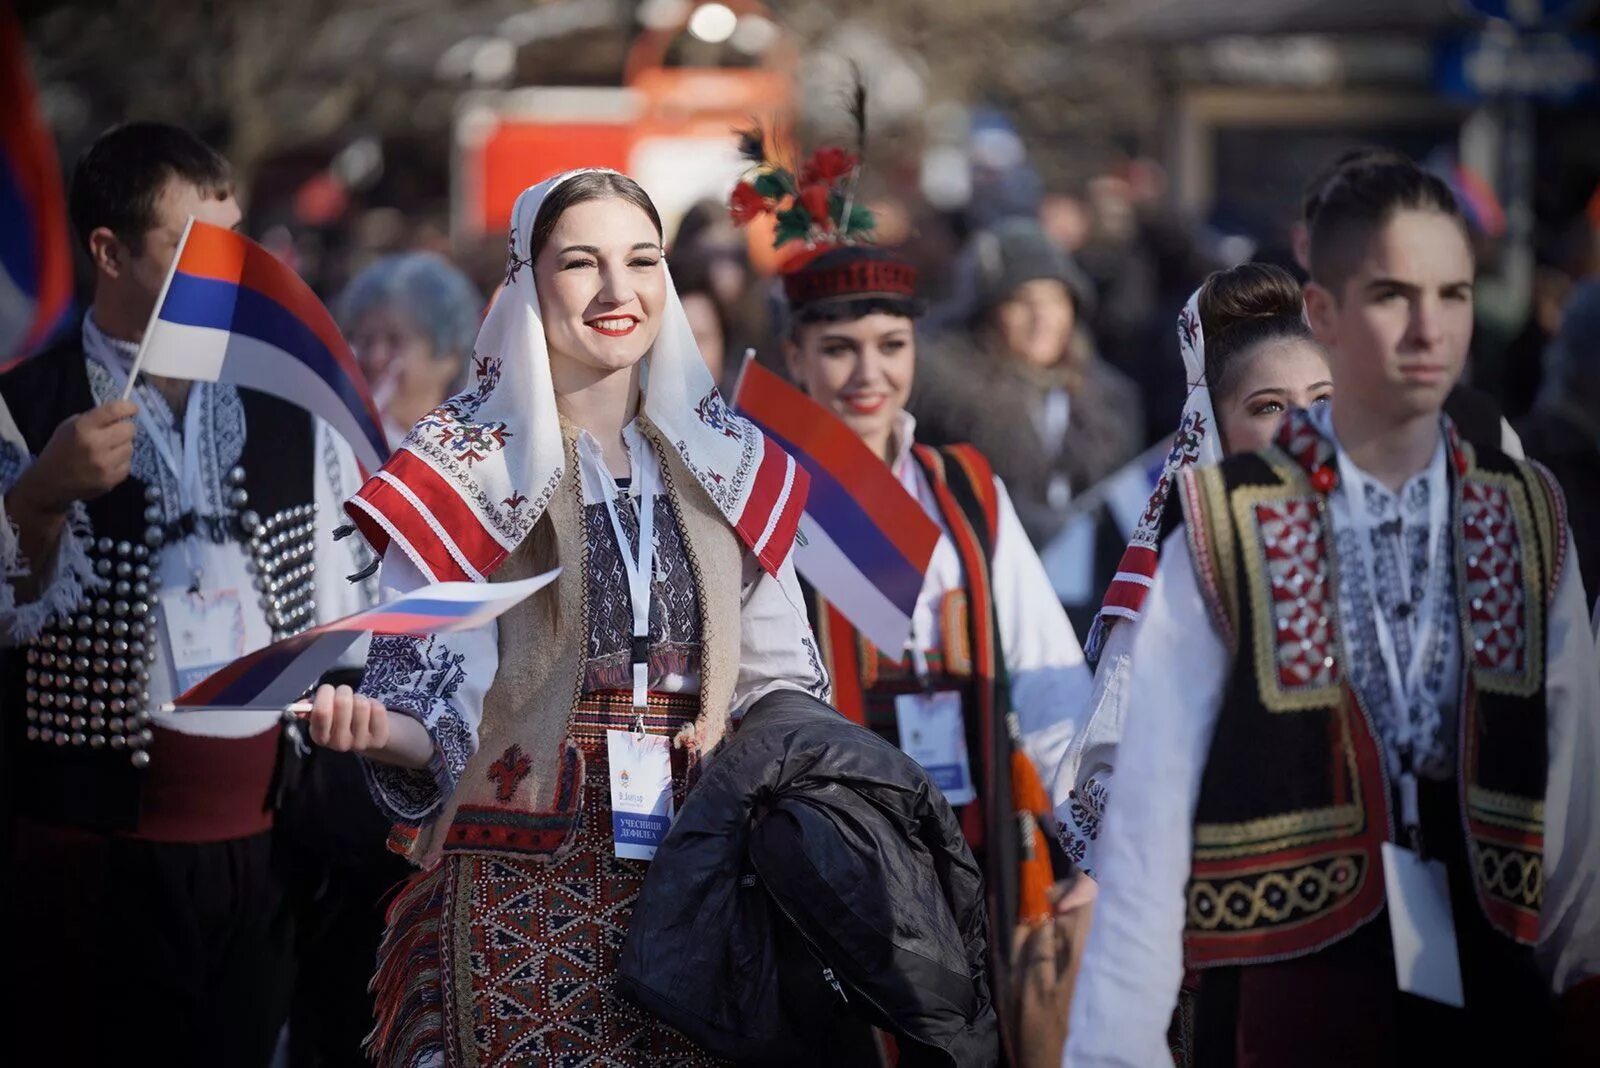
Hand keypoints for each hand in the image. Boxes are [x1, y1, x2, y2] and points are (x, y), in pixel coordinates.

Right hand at [13, 400, 137, 512]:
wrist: (48, 482)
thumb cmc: (60, 449)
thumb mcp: (69, 426)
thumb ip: (94, 419)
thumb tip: (121, 415)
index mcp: (82, 428)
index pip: (113, 411)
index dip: (127, 407)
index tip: (133, 408)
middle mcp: (95, 445)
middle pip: (129, 430)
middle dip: (123, 429)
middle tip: (114, 433)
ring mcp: (104, 465)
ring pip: (130, 448)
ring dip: (121, 447)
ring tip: (106, 451)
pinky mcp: (110, 480)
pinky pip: (127, 465)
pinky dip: (120, 463)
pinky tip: (106, 465)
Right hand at [307, 683, 391, 752]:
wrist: (368, 735)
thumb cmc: (341, 719)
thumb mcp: (324, 715)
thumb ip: (311, 709)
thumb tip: (300, 705)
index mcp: (320, 737)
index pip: (321, 712)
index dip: (325, 694)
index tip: (328, 690)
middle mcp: (339, 744)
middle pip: (342, 703)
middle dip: (343, 691)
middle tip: (345, 695)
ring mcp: (360, 743)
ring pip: (361, 704)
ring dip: (359, 697)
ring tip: (358, 704)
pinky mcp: (379, 738)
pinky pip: (377, 708)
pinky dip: (374, 703)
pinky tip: (371, 712)